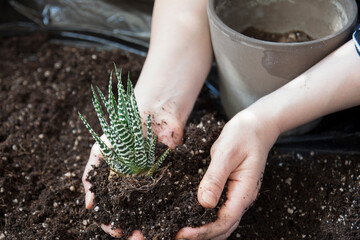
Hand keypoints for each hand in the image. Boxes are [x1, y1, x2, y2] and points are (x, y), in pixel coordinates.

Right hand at [82, 110, 182, 237]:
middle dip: (132, 228)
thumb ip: (92, 175)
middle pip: (130, 214)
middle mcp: (131, 186)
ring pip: (147, 210)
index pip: (110, 209)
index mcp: (114, 182)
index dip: (111, 222)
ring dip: (149, 224)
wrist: (150, 114)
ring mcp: (148, 183)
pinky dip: (166, 209)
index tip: (118, 230)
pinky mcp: (166, 177)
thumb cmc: (122, 130)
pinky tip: (167, 219)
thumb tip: (88, 206)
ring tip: (152, 234)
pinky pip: (165, 197)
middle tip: (137, 238)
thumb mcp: (101, 150)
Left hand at [176, 110, 279, 238]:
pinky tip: (192, 218)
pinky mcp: (231, 190)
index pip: (224, 220)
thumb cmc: (244, 135)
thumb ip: (215, 178)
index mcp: (244, 191)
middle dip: (201, 235)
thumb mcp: (227, 153)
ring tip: (182, 232)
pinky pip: (219, 210)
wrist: (256, 126)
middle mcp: (242, 198)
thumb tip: (204, 203)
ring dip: (204, 231)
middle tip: (176, 236)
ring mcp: (238, 195)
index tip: (182, 233)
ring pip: (222, 222)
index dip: (203, 231)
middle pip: (223, 227)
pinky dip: (206, 219)